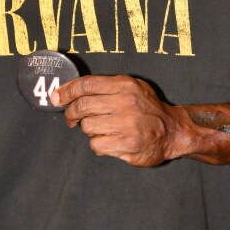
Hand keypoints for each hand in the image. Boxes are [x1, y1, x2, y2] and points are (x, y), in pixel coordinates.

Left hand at [51, 74, 183, 166]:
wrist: (173, 131)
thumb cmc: (147, 108)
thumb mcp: (131, 87)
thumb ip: (104, 86)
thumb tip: (67, 90)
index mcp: (125, 85)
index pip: (87, 84)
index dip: (67, 91)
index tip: (56, 97)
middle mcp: (126, 103)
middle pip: (82, 106)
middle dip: (71, 114)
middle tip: (72, 118)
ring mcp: (127, 125)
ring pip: (87, 127)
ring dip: (89, 130)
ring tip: (101, 129)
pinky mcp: (127, 145)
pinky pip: (96, 144)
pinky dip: (98, 144)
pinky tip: (109, 141)